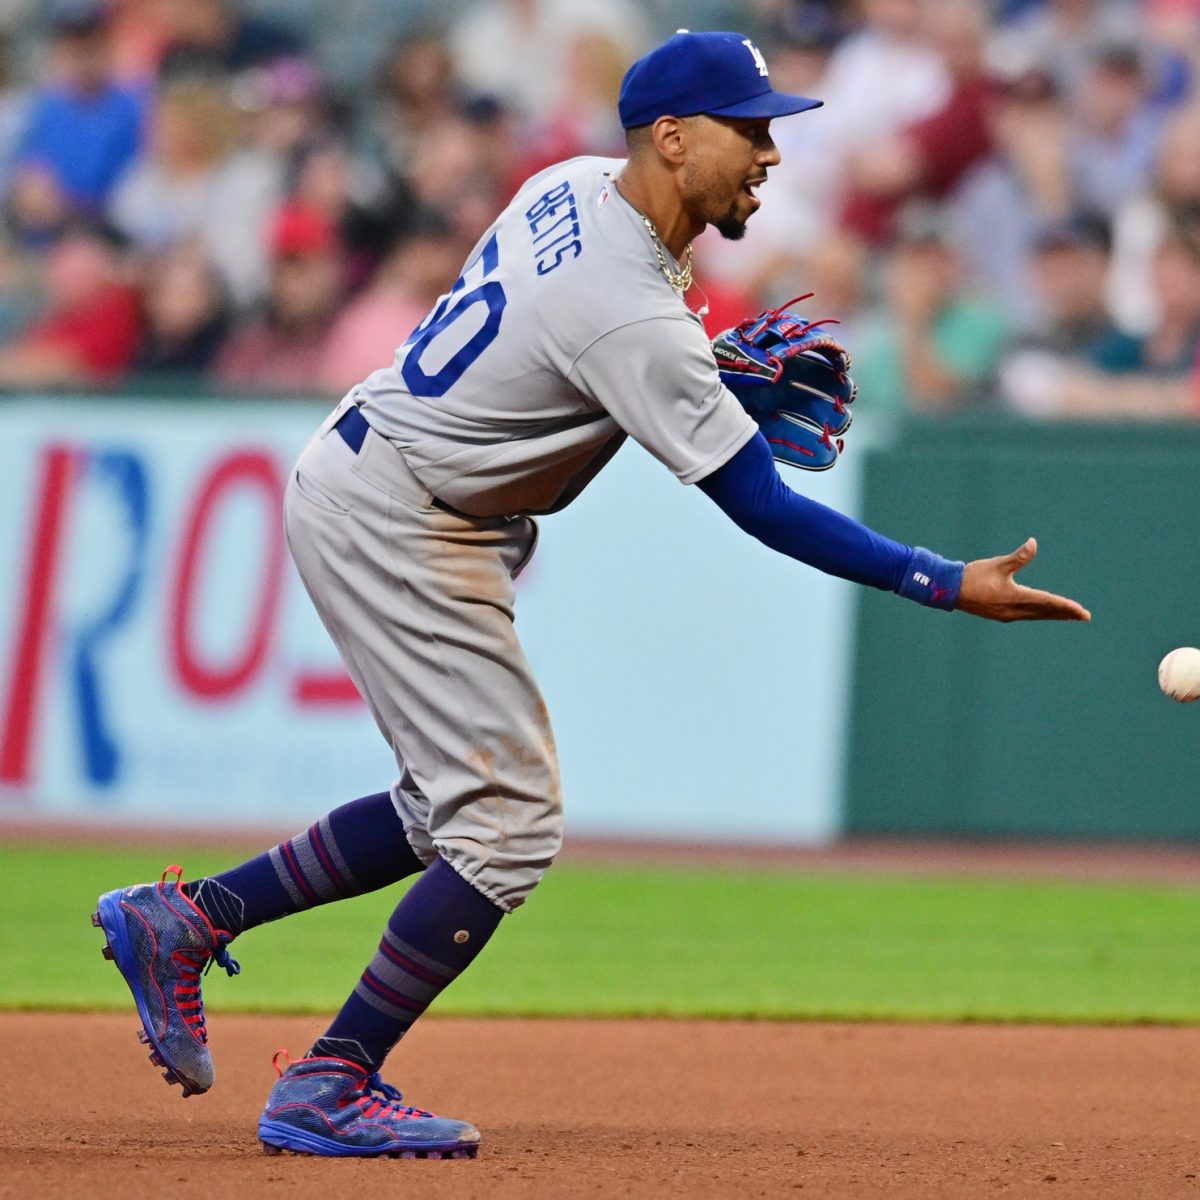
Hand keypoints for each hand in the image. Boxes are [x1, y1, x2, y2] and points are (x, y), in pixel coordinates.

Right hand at [956, 537, 1090, 622]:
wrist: (950, 590)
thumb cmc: (974, 576)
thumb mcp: (998, 564)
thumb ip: (1018, 556)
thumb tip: (1033, 543)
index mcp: (1015, 597)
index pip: (1047, 602)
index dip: (1066, 606)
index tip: (1081, 611)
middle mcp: (1014, 609)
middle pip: (1045, 612)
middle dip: (1065, 614)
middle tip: (1084, 616)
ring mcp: (1007, 614)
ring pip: (1037, 615)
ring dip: (1053, 615)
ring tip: (1068, 616)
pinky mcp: (1000, 614)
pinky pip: (1027, 616)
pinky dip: (1039, 614)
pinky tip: (1041, 613)